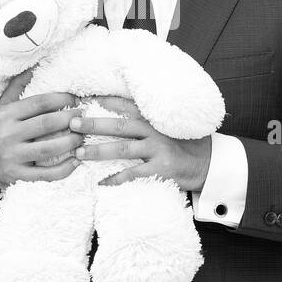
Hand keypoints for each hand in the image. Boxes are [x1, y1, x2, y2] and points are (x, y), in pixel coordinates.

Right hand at [0, 68, 84, 197]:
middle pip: (46, 124)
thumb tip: (33, 66)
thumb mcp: (0, 108)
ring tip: (82, 137)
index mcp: (5, 115)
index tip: (76, 98)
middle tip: (84, 117)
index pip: (39, 102)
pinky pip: (46, 175)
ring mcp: (12, 157)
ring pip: (49, 148)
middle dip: (70, 119)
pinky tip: (76, 161)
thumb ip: (16, 88)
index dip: (61, 98)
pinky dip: (64, 169)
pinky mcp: (17, 177)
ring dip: (71, 142)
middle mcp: (8, 135)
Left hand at [70, 96, 212, 190]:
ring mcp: (158, 150)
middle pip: (119, 125)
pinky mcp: (161, 169)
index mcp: (153, 118)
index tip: (82, 99)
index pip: (125, 105)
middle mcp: (154, 131)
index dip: (103, 101)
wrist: (209, 163)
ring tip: (79, 153)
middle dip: (93, 123)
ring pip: (122, 148)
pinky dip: (116, 179)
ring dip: (99, 151)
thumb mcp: (166, 125)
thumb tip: (114, 112)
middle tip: (71, 123)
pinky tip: (100, 183)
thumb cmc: (183, 144)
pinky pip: (134, 174)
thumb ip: (145, 119)